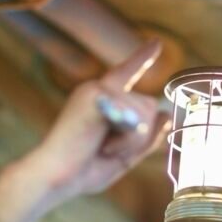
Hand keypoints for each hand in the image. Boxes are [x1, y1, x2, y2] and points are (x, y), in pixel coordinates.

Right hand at [0, 39, 168, 221]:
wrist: (54, 178)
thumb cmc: (83, 171)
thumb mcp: (124, 155)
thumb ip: (146, 137)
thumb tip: (167, 114)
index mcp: (101, 100)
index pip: (127, 74)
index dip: (142, 57)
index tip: (157, 43)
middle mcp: (98, 89)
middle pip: (149, 106)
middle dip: (141, 136)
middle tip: (107, 150)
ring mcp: (96, 89)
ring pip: (146, 113)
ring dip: (132, 141)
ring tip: (103, 149)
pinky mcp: (96, 94)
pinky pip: (134, 118)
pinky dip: (125, 140)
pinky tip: (102, 146)